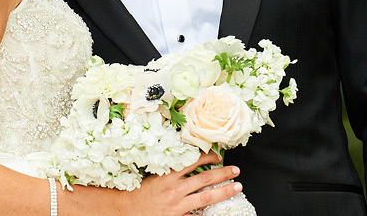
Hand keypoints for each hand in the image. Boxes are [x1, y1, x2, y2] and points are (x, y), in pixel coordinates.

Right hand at [124, 151, 241, 215]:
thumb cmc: (142, 193)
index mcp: (169, 175)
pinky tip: (221, 212)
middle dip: (223, 173)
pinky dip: (210, 214)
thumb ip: (173, 171)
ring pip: (206, 197)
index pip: (193, 161)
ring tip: (237, 187)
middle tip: (236, 170)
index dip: (208, 158)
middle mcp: (175, 189)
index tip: (218, 156)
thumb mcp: (156, 176)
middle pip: (205, 179)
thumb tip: (191, 163)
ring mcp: (178, 205)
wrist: (129, 210)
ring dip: (224, 191)